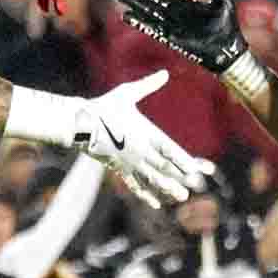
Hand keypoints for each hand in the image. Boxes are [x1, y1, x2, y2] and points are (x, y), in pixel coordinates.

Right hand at [71, 73, 212, 207]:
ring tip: (182, 196)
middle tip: (196, 186)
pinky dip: (146, 195)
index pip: (169, 149)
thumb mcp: (127, 93)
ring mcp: (130, 162)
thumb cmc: (104, 106)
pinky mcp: (119, 168)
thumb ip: (148, 85)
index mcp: (145, 133)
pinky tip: (156, 204)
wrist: (80, 123)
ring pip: (152, 178)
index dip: (184, 160)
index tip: (197, 170)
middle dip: (181, 176)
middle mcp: (140, 150)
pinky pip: (134, 185)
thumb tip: (165, 73)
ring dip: (168, 188)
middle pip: (165, 167)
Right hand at [115, 0, 248, 78]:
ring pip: (147, 12)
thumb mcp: (222, 0)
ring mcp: (171, 26)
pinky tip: (126, 16)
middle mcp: (174, 14)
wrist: (229, 49)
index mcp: (183, 4)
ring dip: (133, 4)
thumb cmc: (228, 26)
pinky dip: (139, 23)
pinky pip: (152, 29)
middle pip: (149, 0)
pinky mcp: (171, 38)